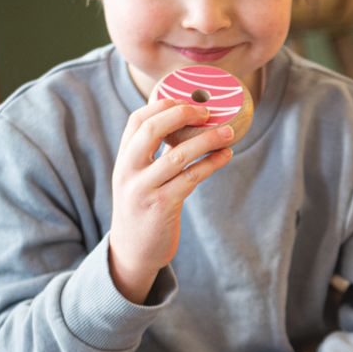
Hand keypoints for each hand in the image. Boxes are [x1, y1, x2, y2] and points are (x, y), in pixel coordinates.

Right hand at [108, 99, 235, 303]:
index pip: (137, 120)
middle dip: (182, 114)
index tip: (187, 100)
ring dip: (207, 139)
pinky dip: (211, 163)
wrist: (133, 252)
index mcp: (123, 160)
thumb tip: (183, 126)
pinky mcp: (162, 206)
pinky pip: (191, 178)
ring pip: (178, 155)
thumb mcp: (136, 180)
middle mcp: (129, 171)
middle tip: (208, 111)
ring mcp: (144, 189)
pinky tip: (225, 156)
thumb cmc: (142, 210)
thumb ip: (150, 157)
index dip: (162, 104)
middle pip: (153, 130)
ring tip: (229, 132)